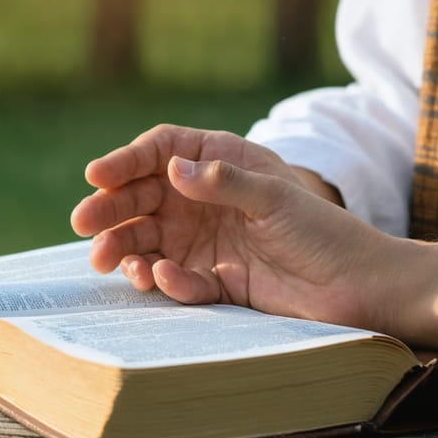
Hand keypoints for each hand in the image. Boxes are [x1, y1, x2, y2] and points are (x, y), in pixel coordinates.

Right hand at [70, 124, 407, 327]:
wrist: (353, 286)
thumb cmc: (321, 230)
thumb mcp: (275, 197)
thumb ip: (224, 182)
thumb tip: (172, 169)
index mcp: (221, 163)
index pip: (161, 152)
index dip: (126, 162)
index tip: (96, 177)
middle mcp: (205, 200)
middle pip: (143, 197)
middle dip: (111, 209)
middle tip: (84, 225)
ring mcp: (205, 240)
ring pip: (148, 239)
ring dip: (125, 248)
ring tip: (109, 260)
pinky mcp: (212, 280)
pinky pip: (174, 277)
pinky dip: (163, 279)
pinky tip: (161, 277)